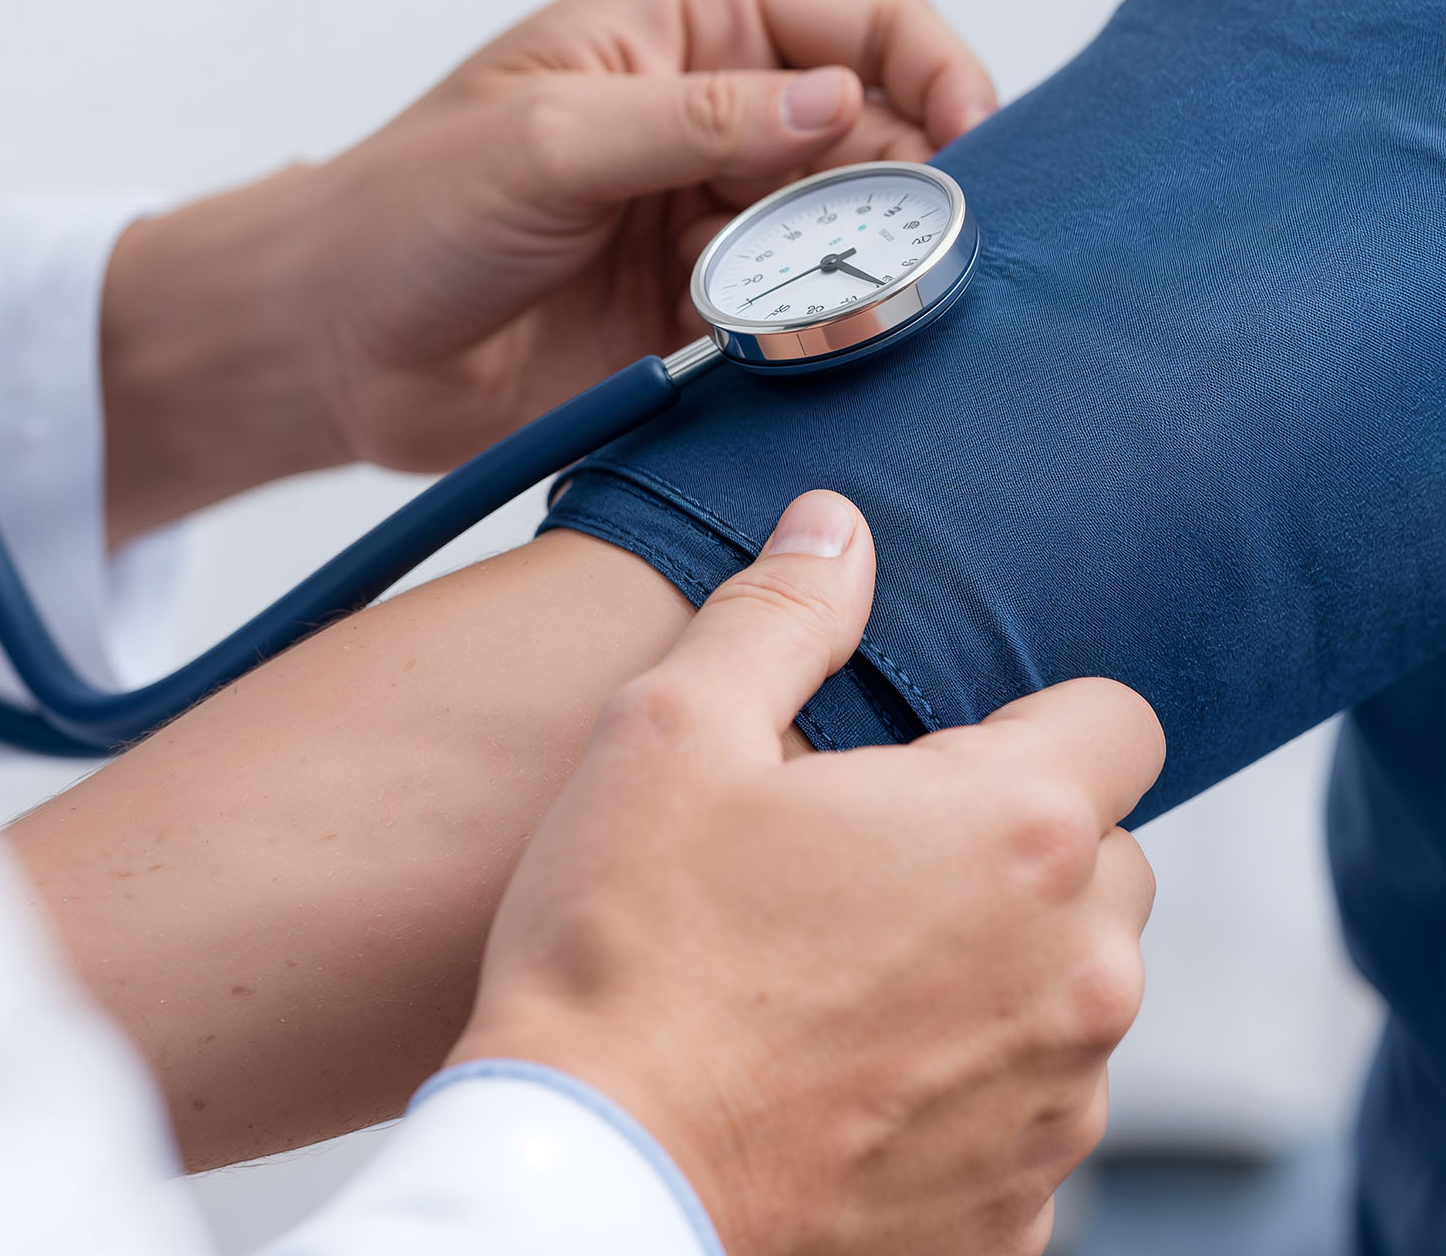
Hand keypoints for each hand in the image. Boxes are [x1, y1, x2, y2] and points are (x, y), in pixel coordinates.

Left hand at [316, 0, 995, 471]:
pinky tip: (801, 353)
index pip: (866, 24)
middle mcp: (720, 111)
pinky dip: (816, 333)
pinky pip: (798, 312)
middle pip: (878, 135)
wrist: (337, 344)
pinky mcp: (702, 308)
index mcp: (690, 21)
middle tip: (904, 257)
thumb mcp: (548, 139)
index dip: (939, 74)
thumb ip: (695, 120)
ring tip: (839, 315)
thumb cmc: (406, 210)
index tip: (978, 149)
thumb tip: (841, 104)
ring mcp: (713, 213)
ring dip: (861, 273)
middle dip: (907, 193)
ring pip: (846, 232)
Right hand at [451, 490, 1162, 1255]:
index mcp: (1015, 833)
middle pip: (1106, 858)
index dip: (1030, 720)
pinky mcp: (1016, 1216)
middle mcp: (1076, 976)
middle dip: (1014, 841)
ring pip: (1072, 986)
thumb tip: (836, 524)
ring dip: (993, 960)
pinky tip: (845, 1070)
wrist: (589, 1185)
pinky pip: (1030, 1105)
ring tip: (841, 969)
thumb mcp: (674, 731)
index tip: (933, 755)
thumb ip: (780, 609)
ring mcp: (1056, 1108)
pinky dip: (967, 1077)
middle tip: (866, 858)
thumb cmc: (625, 951)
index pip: (1121, 721)